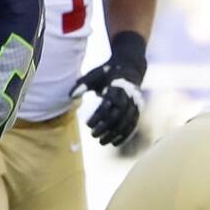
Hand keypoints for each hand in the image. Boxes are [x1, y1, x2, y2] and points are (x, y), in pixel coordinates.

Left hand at [70, 31, 146, 146]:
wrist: (130, 67)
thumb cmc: (108, 71)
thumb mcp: (94, 75)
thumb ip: (83, 85)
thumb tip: (71, 96)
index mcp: (117, 88)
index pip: (108, 105)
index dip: (98, 117)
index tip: (88, 124)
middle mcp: (128, 97)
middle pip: (117, 117)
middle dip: (106, 128)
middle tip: (94, 136)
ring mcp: (135, 104)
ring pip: (126, 123)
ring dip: (115, 134)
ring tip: (103, 142)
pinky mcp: (138, 110)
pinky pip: (132, 125)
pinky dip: (124, 135)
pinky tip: (115, 142)